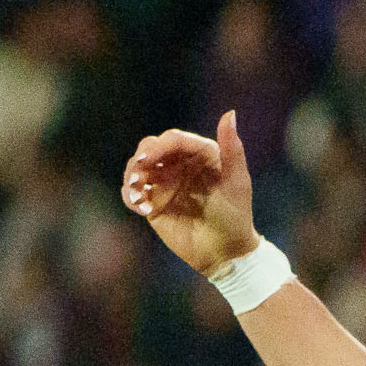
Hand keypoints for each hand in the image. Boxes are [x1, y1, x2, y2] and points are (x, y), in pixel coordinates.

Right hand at [120, 114, 263, 276]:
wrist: (225, 252)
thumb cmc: (236, 216)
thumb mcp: (236, 182)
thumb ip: (232, 149)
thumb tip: (229, 113)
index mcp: (202, 154)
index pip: (174, 139)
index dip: (160, 146)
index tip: (148, 160)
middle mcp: (180, 164)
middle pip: (150, 147)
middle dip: (141, 158)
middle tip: (139, 176)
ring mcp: (165, 183)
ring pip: (136, 167)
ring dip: (131, 175)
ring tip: (139, 193)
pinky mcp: (153, 202)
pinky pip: (131, 193)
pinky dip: (129, 196)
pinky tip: (140, 207)